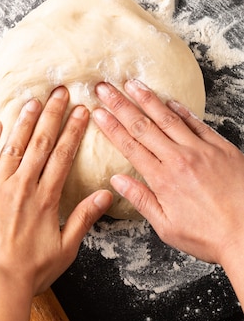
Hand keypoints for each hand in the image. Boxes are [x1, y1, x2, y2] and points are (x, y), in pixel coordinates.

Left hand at [0, 86, 111, 295]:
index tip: (81, 110)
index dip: (73, 130)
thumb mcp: (66, 248)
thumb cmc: (31, 272)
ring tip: (33, 100)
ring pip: (12, 146)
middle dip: (52, 114)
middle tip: (60, 91)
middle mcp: (22, 186)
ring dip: (24, 121)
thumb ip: (85, 217)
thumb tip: (107, 193)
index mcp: (46, 198)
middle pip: (40, 143)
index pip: (63, 155)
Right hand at [92, 79, 243, 268]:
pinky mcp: (221, 148)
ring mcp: (201, 151)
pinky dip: (181, 110)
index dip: (111, 127)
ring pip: (168, 119)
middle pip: (143, 126)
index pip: (129, 146)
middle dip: (120, 104)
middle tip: (105, 88)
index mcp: (163, 179)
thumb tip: (117, 180)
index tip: (97, 112)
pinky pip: (197, 123)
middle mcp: (179, 159)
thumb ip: (141, 200)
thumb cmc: (208, 236)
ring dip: (147, 99)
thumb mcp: (166, 226)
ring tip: (132, 84)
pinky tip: (169, 100)